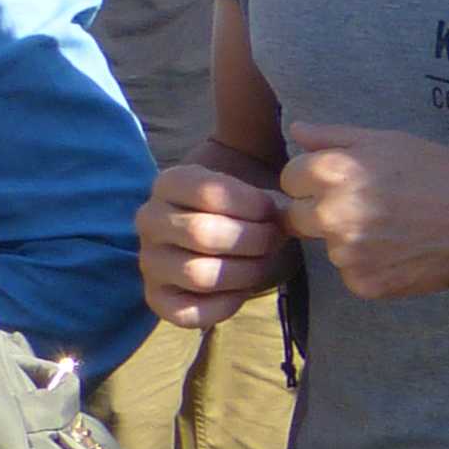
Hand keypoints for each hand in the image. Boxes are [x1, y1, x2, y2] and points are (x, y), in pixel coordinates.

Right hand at [137, 161, 287, 327]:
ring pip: (199, 274)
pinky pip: (188, 313)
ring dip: (246, 273)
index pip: (209, 191)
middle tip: (274, 240)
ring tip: (262, 264)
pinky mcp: (156, 298)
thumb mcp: (260, 176)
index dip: (253, 205)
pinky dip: (224, 306)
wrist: (244, 235)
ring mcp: (148, 260)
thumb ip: (271, 158)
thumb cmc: (254, 206)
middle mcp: (148, 219)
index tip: (274, 209)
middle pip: (205, 235)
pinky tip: (242, 292)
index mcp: (169, 182)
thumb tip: (300, 136)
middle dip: (254, 241)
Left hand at [275, 122, 448, 299]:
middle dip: (321, 211)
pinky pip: (352, 273)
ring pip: (328, 246)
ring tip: (395, 230)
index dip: (313, 179)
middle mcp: (332, 214)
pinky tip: (402, 252)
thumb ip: (334, 136)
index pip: (290, 178)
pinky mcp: (363, 284)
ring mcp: (346, 254)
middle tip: (366, 208)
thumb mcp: (389, 142)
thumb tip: (296, 130)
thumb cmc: (442, 173)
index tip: (342, 182)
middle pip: (296, 216)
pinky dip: (371, 266)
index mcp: (333, 172)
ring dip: (350, 239)